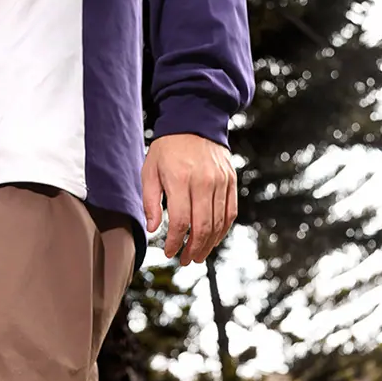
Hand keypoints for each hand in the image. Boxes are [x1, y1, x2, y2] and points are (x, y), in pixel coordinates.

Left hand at [142, 134, 237, 265]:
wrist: (195, 119)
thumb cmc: (168, 148)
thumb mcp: (150, 171)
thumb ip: (150, 201)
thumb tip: (153, 229)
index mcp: (181, 179)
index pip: (181, 221)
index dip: (175, 242)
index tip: (169, 252)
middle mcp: (204, 181)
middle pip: (202, 227)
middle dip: (193, 249)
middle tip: (185, 260)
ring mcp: (221, 181)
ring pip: (218, 223)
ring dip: (208, 245)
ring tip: (197, 256)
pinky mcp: (231, 180)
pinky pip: (230, 212)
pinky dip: (222, 230)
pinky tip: (212, 240)